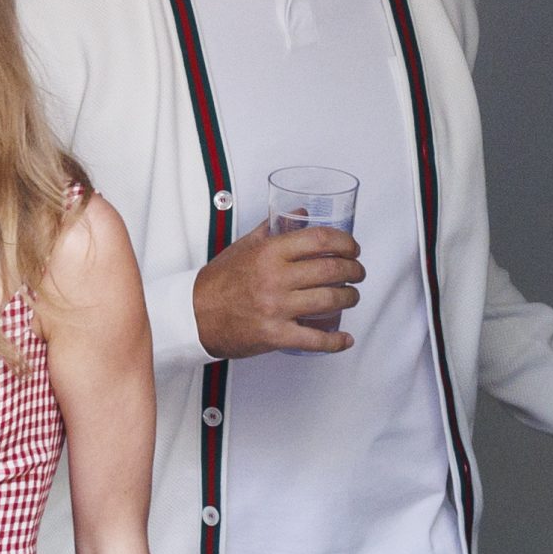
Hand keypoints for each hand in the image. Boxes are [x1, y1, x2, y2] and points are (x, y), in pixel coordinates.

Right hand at [193, 218, 363, 358]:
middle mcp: (275, 278)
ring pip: (329, 301)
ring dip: (349, 298)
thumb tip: (301, 212)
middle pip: (331, 270)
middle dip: (354, 271)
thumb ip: (273, 228)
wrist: (194, 315)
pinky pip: (314, 339)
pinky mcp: (275, 335)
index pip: (319, 239)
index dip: (345, 242)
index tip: (352, 248)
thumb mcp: (244, 246)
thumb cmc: (219, 282)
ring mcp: (276, 308)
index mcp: (269, 253)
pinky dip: (335, 341)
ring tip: (351, 296)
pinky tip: (345, 338)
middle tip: (357, 273)